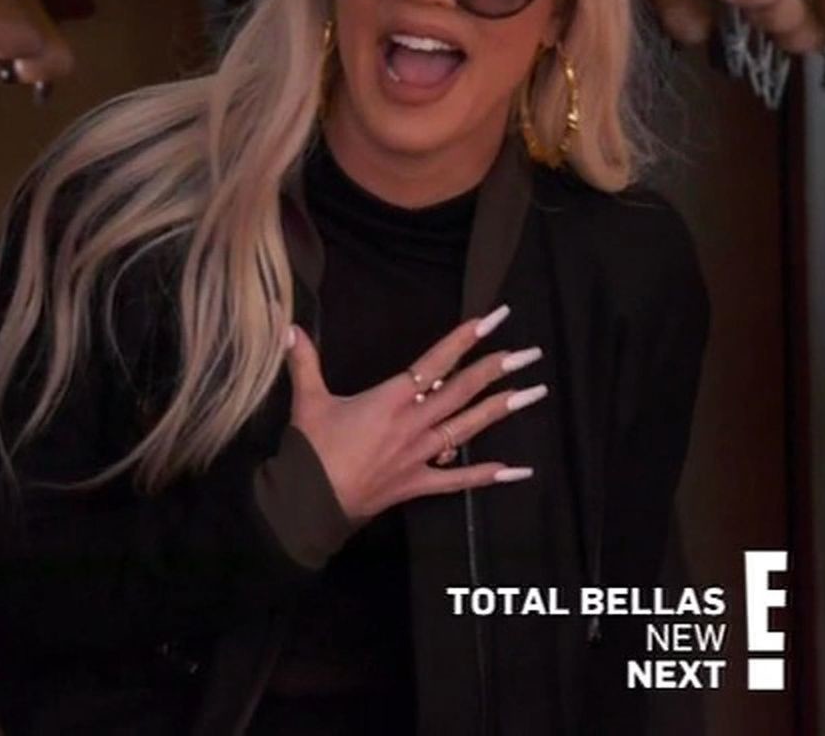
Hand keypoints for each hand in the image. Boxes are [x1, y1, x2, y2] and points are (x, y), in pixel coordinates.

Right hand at [283, 306, 545, 522]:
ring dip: (502, 409)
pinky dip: (487, 474)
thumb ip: (304, 361)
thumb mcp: (307, 400)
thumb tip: (290, 327)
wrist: (310, 502)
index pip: (435, 362)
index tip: (491, 320)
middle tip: (531, 354)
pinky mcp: (418, 483)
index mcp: (389, 399)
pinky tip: (516, 471)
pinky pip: (458, 480)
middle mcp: (413, 423)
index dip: (463, 340)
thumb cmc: (310, 450)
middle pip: (462, 391)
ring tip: (534, 393)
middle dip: (497, 369)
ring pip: (468, 427)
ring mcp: (420, 455)